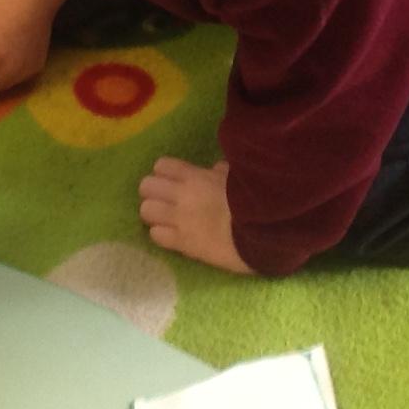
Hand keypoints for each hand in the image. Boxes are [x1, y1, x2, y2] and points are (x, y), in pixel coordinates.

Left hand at [137, 159, 249, 275]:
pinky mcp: (181, 243)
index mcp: (196, 176)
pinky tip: (174, 236)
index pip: (161, 166)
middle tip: (166, 202)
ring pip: (145, 211)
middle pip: (146, 186)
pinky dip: (161, 235)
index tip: (172, 182)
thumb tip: (215, 169)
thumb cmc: (255, 201)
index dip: (164, 174)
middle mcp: (181, 195)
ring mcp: (179, 219)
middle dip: (153, 193)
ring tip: (166, 220)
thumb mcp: (239, 179)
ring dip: (154, 214)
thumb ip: (222, 173)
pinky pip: (156, 235)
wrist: (262, 233)